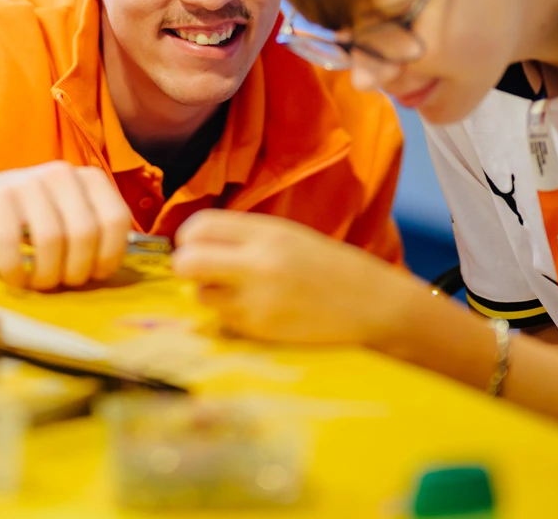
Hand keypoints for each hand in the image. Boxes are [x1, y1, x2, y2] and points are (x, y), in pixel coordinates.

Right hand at [0, 162, 132, 289]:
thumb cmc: (29, 216)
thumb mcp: (68, 213)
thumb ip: (93, 229)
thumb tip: (118, 267)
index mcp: (87, 177)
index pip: (116, 219)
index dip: (110, 255)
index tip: (96, 274)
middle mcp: (61, 173)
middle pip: (85, 233)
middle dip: (77, 270)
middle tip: (64, 283)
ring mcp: (27, 182)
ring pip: (51, 240)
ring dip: (47, 274)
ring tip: (39, 283)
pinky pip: (13, 245)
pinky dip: (16, 271)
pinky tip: (15, 278)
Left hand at [173, 210, 406, 344]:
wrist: (372, 304)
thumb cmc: (327, 266)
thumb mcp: (287, 235)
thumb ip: (242, 236)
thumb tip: (193, 243)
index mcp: (266, 232)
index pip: (199, 226)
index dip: (189, 237)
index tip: (196, 243)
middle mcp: (258, 264)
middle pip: (187, 262)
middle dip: (185, 266)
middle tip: (199, 269)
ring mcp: (258, 301)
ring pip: (202, 295)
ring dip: (210, 292)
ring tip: (238, 290)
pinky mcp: (261, 331)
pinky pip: (223, 319)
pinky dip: (230, 314)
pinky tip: (257, 309)